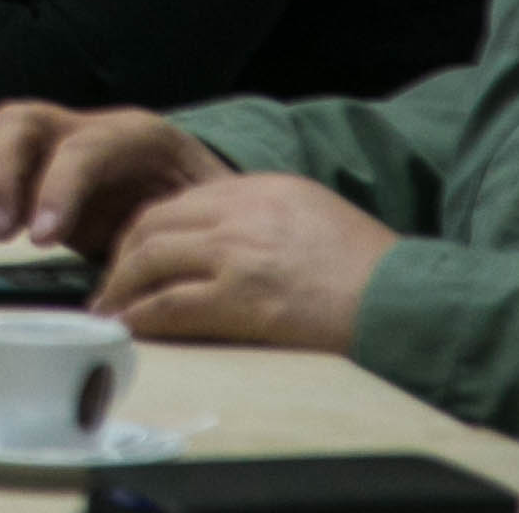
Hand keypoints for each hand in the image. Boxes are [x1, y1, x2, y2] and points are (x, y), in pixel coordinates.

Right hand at [0, 103, 228, 256]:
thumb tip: (136, 278)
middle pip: (19, 125)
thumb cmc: (201, 210)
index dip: (58, 188)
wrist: (197, 194)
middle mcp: (78, 127)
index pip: (83, 146)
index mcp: (134, 134)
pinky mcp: (17, 172)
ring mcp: (43, 145)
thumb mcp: (201, 217)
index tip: (41, 239)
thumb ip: (170, 234)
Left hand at [93, 175, 395, 351]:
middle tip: (109, 285)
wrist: (410, 302)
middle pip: (153, 225)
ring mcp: (238, 255)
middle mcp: (243, 212)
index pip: (181, 201)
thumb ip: (264, 218)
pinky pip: (169, 305)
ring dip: (120, 288)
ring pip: (150, 261)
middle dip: (121, 257)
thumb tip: (218, 241)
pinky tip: (127, 330)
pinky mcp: (241, 300)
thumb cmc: (373, 272)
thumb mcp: (315, 215)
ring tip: (108, 312)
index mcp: (262, 188)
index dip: (147, 231)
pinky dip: (140, 317)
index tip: (133, 255)